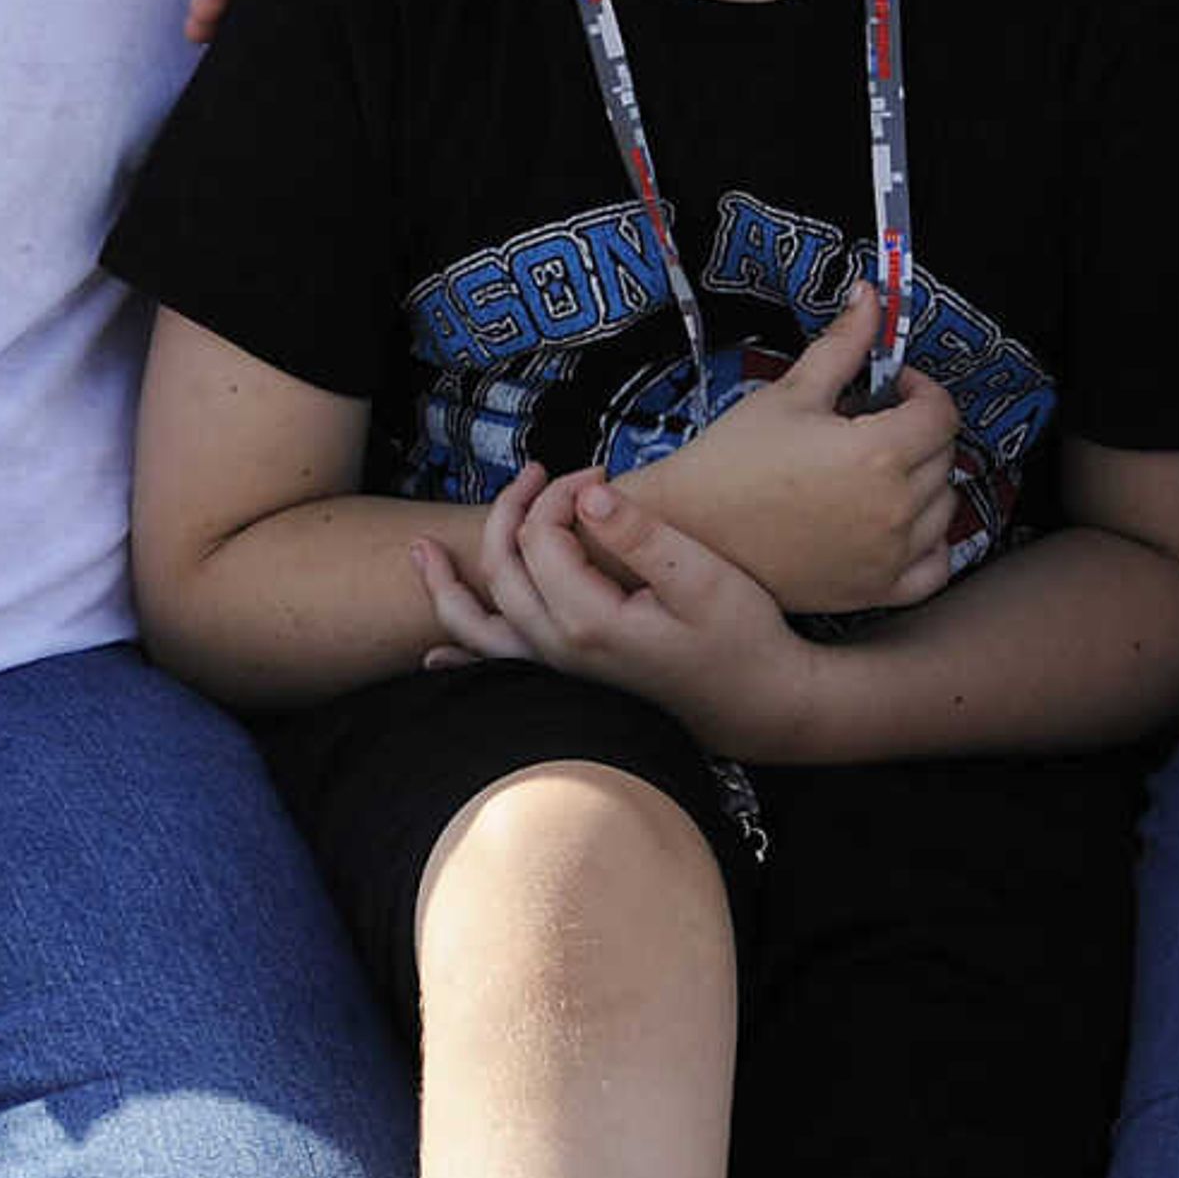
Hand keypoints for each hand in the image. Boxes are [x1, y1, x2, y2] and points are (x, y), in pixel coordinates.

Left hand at [415, 464, 824, 756]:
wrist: (759, 705)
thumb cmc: (741, 639)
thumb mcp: (702, 578)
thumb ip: (641, 535)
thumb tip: (588, 495)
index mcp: (588, 619)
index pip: (541, 536)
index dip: (561, 493)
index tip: (600, 474)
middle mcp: (560, 649)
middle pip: (505, 568)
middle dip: (514, 511)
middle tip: (541, 472)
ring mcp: (559, 670)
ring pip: (480, 627)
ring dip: (446, 587)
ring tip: (420, 553)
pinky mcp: (570, 682)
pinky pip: (498, 671)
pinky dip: (462, 659)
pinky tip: (435, 659)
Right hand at [617, 285, 961, 614]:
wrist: (689, 532)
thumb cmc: (733, 458)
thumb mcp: (791, 392)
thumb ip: (844, 343)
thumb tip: (869, 295)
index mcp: (879, 453)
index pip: (941, 412)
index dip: (920, 388)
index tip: (889, 385)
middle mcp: (895, 508)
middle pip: (944, 456)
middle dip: (917, 429)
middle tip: (872, 422)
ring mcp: (889, 556)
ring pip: (943, 508)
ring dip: (924, 482)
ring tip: (876, 470)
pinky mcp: (875, 591)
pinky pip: (933, 567)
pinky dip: (927, 543)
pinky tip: (895, 525)